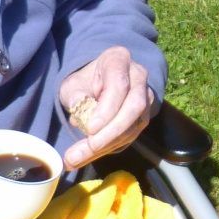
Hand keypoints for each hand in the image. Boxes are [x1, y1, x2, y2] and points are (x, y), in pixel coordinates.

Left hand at [59, 46, 157, 168]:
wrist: (98, 83)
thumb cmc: (85, 81)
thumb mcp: (73, 84)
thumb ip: (76, 97)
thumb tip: (80, 119)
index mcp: (119, 60)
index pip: (119, 84)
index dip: (107, 108)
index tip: (91, 128)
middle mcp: (138, 77)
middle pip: (134, 106)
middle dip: (111, 132)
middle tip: (88, 149)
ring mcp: (146, 97)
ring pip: (134, 125)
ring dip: (108, 145)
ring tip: (78, 159)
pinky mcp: (144, 116)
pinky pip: (131, 135)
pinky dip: (110, 147)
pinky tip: (89, 155)